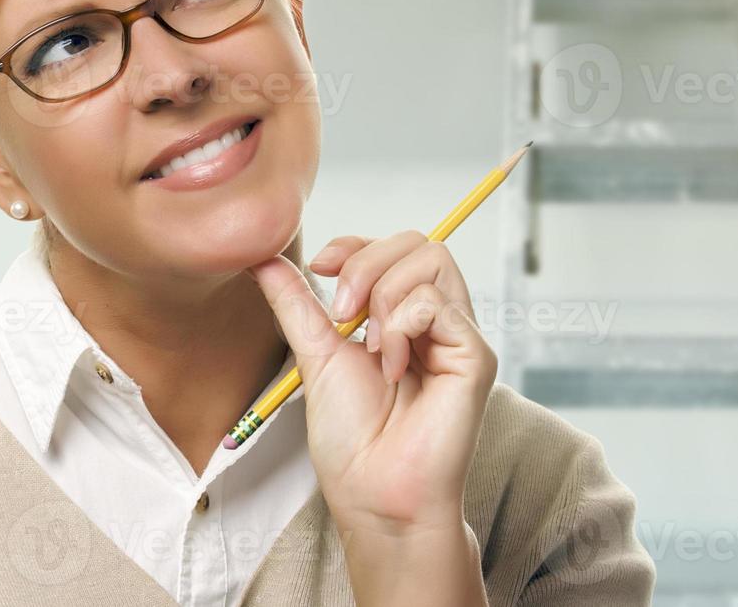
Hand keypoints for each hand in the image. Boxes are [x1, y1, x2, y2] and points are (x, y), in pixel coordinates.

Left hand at [247, 230, 497, 537]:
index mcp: (404, 318)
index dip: (357, 244)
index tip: (319, 265)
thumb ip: (296, 303)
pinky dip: (402, 325)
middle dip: (366, 262)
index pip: (394, 247)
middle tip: (340, 314)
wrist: (374, 496)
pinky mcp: (475, 356)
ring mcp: (458, 336)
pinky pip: (437, 302)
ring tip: (371, 348)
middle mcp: (437, 321)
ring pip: (431, 258)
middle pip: (416, 241)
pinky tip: (394, 367)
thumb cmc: (353, 441)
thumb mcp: (315, 355)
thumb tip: (262, 258)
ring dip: (383, 295)